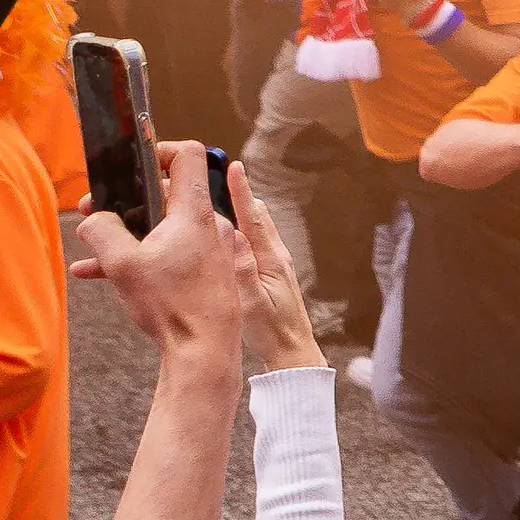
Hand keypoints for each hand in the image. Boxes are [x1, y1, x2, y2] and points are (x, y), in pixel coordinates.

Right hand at [74, 139, 244, 356]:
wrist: (204, 349)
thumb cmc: (171, 304)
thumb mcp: (123, 264)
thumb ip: (101, 231)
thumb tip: (92, 218)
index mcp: (194, 212)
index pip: (189, 157)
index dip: (160, 148)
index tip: (133, 160)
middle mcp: (206, 225)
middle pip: (165, 194)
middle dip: (125, 199)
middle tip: (91, 210)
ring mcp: (206, 249)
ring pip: (160, 228)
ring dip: (124, 232)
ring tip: (88, 245)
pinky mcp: (201, 271)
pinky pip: (165, 253)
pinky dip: (137, 257)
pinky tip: (94, 273)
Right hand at [225, 179, 323, 371]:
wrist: (294, 352)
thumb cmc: (272, 331)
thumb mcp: (252, 303)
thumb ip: (243, 270)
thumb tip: (234, 237)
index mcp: (270, 260)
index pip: (253, 218)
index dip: (242, 192)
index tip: (234, 167)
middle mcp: (276, 257)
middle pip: (257, 217)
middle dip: (242, 194)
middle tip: (225, 173)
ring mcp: (276, 265)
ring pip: (258, 228)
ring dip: (244, 209)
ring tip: (226, 193)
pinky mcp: (274, 274)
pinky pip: (258, 242)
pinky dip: (246, 227)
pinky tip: (235, 230)